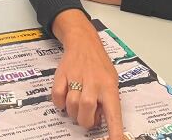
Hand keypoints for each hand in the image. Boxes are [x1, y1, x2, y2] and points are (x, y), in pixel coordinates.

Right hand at [52, 10, 123, 138]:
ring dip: (73, 112)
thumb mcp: (111, 80)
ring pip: (71, 105)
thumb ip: (107, 100)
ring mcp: (76, 78)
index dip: (114, 130)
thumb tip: (102, 121)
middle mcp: (94, 82)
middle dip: (85, 120)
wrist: (83, 42)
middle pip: (86, 110)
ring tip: (77, 105)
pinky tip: (65, 97)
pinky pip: (57, 97)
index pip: (113, 113)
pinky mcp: (61, 75)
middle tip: (88, 115)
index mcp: (109, 87)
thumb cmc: (99, 65)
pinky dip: (59, 103)